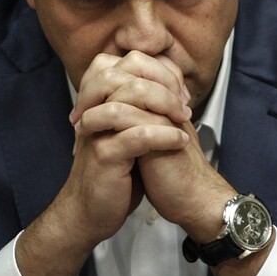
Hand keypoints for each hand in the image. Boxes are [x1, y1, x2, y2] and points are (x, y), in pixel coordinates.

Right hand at [18, 51, 191, 275]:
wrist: (91, 212)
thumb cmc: (115, 173)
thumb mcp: (129, 133)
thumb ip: (142, 107)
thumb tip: (172, 81)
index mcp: (97, 100)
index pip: (126, 63)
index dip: (158, 70)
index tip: (181, 91)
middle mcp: (92, 109)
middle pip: (125, 73)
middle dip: (162, 83)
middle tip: (185, 104)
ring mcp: (94, 131)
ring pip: (128, 99)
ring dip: (164, 106)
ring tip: (185, 120)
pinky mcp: (102, 156)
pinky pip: (136, 136)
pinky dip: (163, 135)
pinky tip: (180, 140)